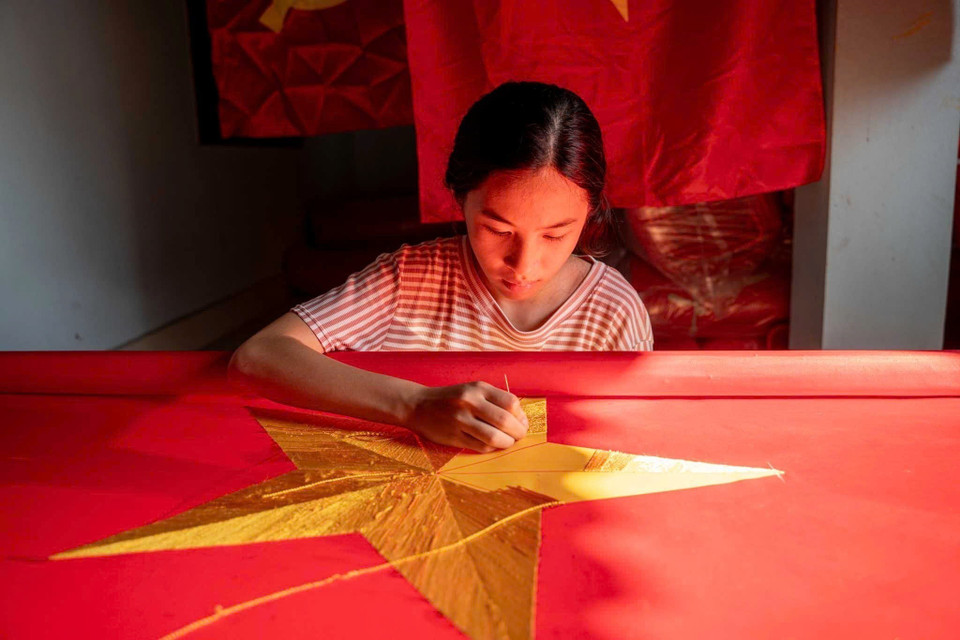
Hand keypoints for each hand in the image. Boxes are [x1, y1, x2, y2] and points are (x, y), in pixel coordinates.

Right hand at [403, 381, 528, 452]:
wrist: (418, 405)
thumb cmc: (451, 399)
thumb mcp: (472, 390)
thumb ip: (494, 401)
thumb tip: (520, 419)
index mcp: (478, 388)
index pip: (511, 403)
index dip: (521, 416)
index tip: (521, 422)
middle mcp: (469, 402)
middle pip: (505, 421)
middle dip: (518, 432)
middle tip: (519, 436)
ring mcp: (460, 420)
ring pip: (494, 437)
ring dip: (506, 443)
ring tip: (507, 442)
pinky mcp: (454, 436)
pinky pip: (481, 447)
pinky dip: (491, 448)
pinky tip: (491, 445)